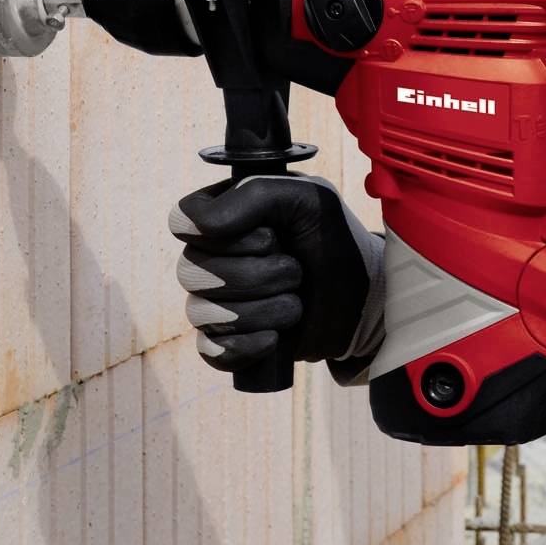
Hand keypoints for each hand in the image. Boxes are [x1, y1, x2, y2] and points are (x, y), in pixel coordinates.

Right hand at [167, 172, 379, 372]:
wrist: (363, 298)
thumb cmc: (334, 240)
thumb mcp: (309, 198)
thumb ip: (256, 193)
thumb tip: (202, 225)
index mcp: (222, 217)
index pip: (182, 221)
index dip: (222, 233)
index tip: (268, 234)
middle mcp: (209, 259)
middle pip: (191, 270)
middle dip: (256, 274)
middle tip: (296, 269)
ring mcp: (214, 303)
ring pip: (203, 312)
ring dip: (262, 308)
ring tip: (295, 300)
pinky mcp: (226, 343)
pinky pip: (211, 351)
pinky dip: (248, 346)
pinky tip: (276, 337)